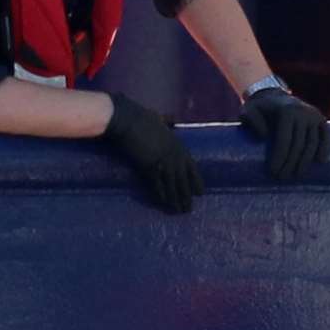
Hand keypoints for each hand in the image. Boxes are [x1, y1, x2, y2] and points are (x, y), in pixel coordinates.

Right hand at [101, 92, 202, 213]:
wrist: (128, 120)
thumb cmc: (143, 117)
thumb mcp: (161, 120)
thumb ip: (168, 123)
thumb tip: (172, 119)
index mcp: (179, 146)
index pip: (192, 168)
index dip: (196, 182)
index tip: (200, 193)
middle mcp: (174, 156)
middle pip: (183, 180)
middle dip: (186, 195)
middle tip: (189, 209)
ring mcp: (163, 161)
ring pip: (172, 185)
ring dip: (175, 199)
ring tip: (179, 211)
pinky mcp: (149, 166)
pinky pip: (156, 184)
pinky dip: (160, 194)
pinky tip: (163, 203)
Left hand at [239, 87, 329, 178]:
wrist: (274, 95)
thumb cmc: (259, 108)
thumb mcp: (248, 110)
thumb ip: (251, 120)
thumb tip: (264, 137)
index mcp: (286, 111)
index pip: (285, 140)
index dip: (280, 158)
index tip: (273, 172)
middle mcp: (303, 112)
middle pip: (299, 144)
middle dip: (291, 163)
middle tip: (282, 177)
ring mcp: (314, 115)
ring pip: (312, 143)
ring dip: (305, 162)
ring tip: (296, 175)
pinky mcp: (321, 119)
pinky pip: (325, 136)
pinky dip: (324, 149)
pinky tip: (319, 162)